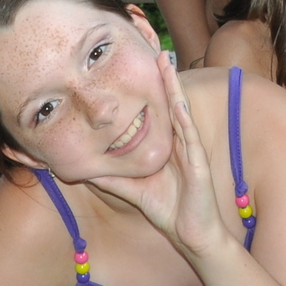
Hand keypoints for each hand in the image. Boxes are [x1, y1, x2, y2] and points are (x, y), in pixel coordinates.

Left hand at [92, 51, 233, 262]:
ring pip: (181, 111)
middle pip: (170, 103)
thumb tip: (86, 170)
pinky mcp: (199, 163)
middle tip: (156, 50)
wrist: (193, 234)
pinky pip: (190, 138)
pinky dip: (184, 119)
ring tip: (166, 63)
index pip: (158, 112)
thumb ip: (114, 179)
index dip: (151, 89)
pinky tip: (178, 102)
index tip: (141, 66)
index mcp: (167, 147)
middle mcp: (179, 143)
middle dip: (164, 78)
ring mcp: (190, 150)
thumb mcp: (134, 191)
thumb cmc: (168, 210)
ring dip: (174, 88)